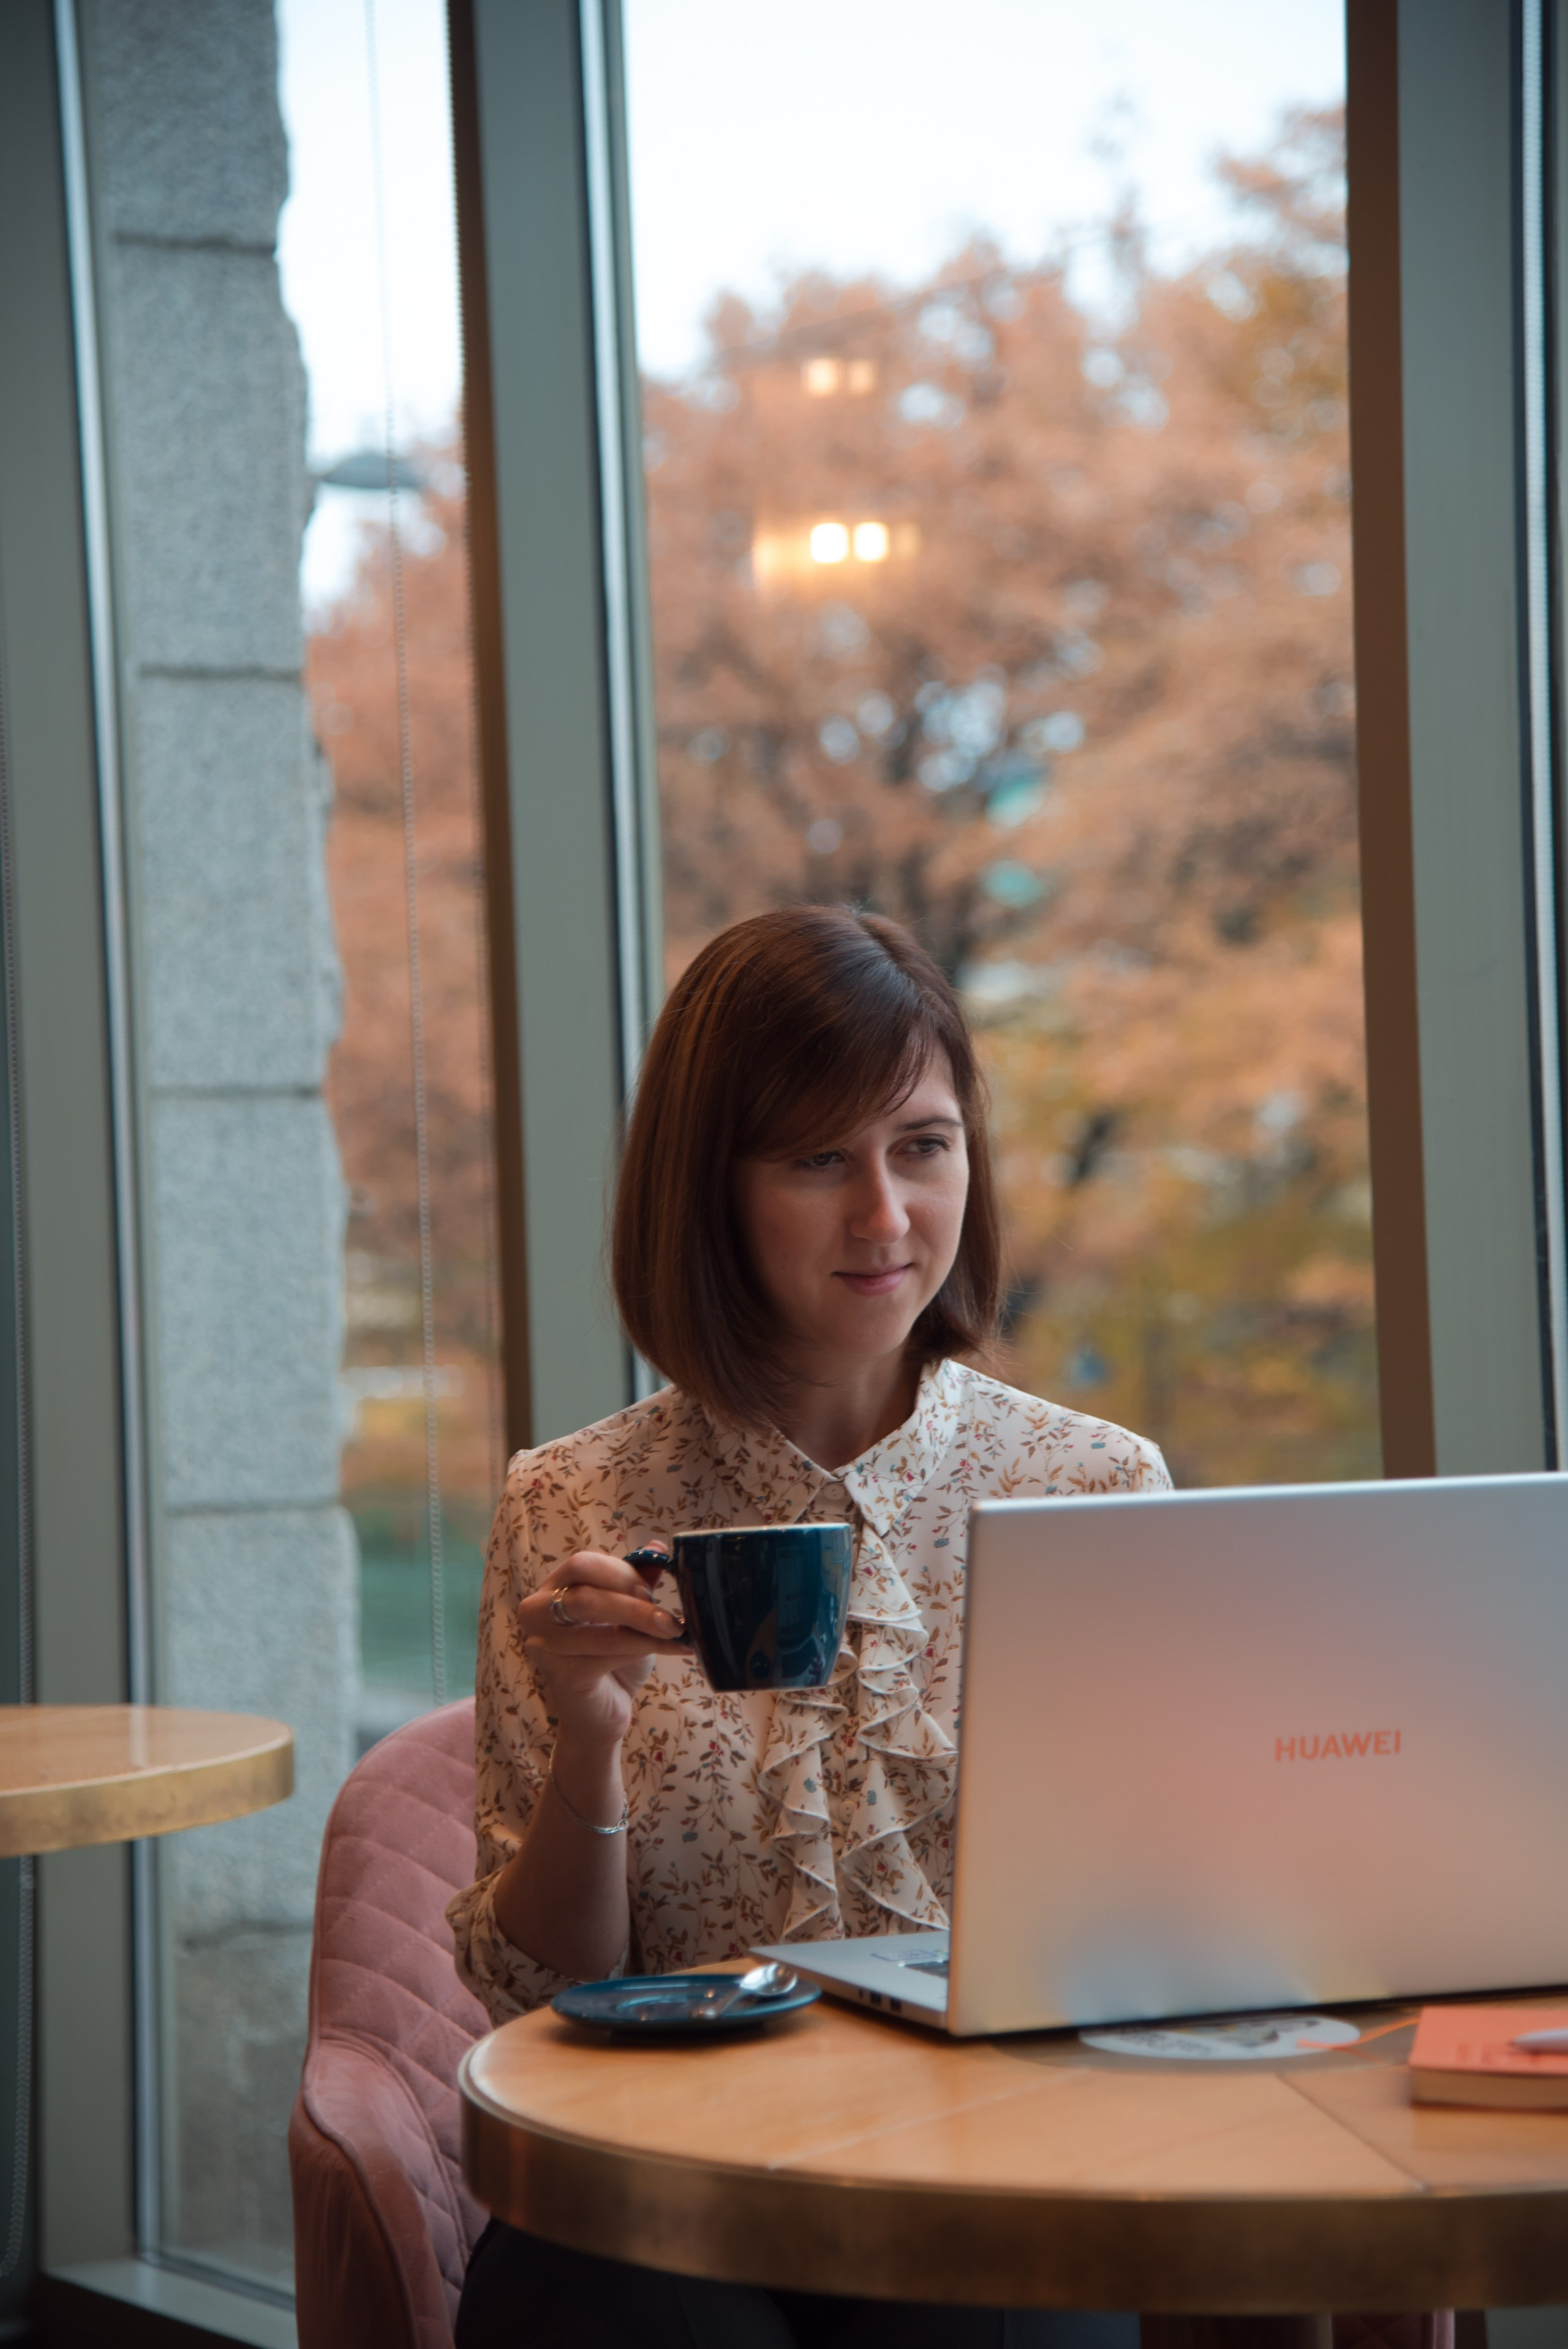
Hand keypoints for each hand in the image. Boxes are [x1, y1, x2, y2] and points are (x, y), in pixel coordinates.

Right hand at [519, 1547, 684, 1747]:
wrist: (600, 1713)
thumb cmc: (612, 1658)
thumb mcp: (627, 1615)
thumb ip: (637, 1582)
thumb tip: (659, 1546)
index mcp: (552, 1588)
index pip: (582, 1565)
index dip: (620, 1572)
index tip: (652, 1589)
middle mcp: (537, 1613)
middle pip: (585, 1594)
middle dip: (633, 1602)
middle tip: (669, 1616)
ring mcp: (544, 1645)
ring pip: (597, 1626)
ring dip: (644, 1628)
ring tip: (678, 1632)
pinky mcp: (560, 1674)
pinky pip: (606, 1654)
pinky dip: (644, 1649)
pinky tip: (676, 1650)